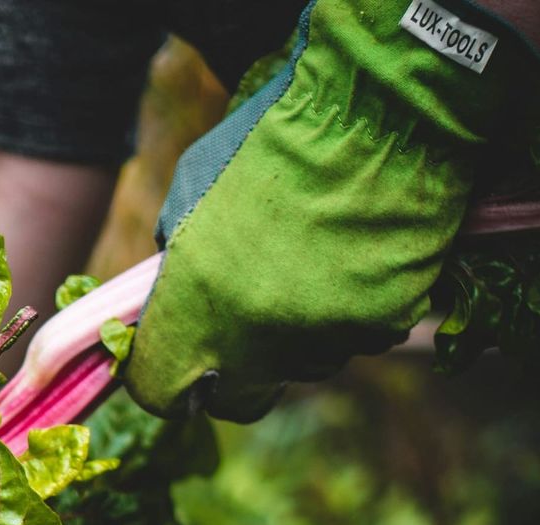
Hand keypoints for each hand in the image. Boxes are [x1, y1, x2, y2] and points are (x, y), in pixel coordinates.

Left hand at [123, 0, 537, 421]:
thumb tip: (174, 300)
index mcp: (194, 310)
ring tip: (310, 265)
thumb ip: (175, 264)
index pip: (158, 391)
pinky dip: (353, 310)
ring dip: (299, 335)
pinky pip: (358, 337)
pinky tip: (355, 257)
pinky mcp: (380, 327)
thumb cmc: (267, 143)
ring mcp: (323, 340)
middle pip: (238, 400)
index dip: (163, 381)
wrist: (372, 110)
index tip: (175, 364)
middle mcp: (254, 341)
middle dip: (235, 376)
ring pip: (303, 365)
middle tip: (244, 329)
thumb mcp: (187, 198)